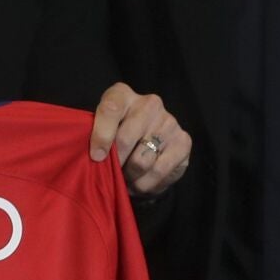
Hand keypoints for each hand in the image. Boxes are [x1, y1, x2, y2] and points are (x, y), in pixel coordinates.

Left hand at [88, 82, 190, 196]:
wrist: (148, 138)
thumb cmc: (116, 134)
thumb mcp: (100, 128)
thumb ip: (96, 136)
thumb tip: (97, 157)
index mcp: (123, 94)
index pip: (111, 109)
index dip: (101, 135)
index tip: (96, 156)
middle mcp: (150, 104)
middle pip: (126, 139)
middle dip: (115, 163)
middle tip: (111, 174)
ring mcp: (169, 122)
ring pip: (142, 160)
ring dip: (129, 176)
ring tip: (124, 179)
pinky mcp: (183, 142)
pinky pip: (159, 171)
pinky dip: (145, 184)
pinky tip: (138, 184)